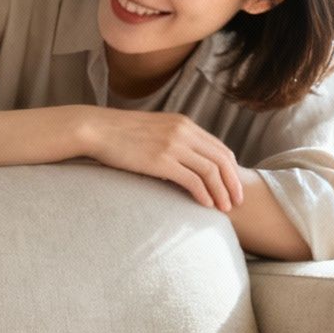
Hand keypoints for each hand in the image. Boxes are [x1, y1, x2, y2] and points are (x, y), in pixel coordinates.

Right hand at [83, 108, 246, 211]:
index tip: (234, 186)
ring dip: (221, 192)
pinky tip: (206, 205)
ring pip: (211, 171)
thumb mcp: (154, 130)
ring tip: (224, 208)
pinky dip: (204, 194)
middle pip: (221, 160)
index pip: (219, 147)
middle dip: (233, 183)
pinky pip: (193, 180)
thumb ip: (173, 140)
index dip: (231, 169)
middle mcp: (184, 132)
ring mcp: (173, 145)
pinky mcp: (161, 160)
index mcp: (184, 124)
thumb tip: (183, 162)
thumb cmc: (120, 134)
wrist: (97, 129)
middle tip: (237, 201)